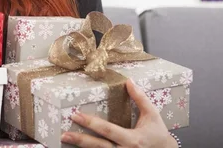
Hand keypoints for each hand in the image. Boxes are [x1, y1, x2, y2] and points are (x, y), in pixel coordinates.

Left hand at [61, 78, 176, 147]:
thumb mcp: (152, 115)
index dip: (92, 123)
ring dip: (82, 147)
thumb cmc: (157, 134)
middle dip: (81, 140)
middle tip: (65, 133)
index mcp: (133, 139)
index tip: (77, 115)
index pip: (108, 130)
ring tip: (65, 139)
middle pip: (99, 146)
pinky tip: (78, 147)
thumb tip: (129, 81)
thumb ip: (140, 98)